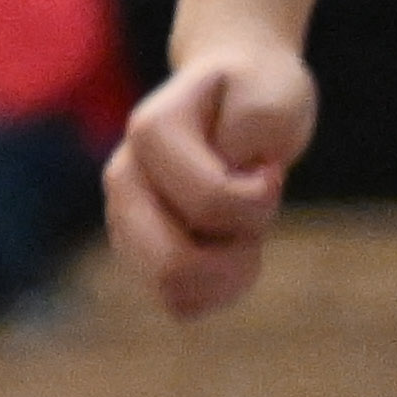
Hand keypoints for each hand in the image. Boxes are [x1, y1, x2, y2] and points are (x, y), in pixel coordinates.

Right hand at [107, 36, 314, 318]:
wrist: (234, 94)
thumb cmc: (257, 94)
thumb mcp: (274, 97)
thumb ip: (256, 126)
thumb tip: (235, 178)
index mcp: (148, 131)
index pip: (210, 204)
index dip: (258, 199)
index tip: (266, 166)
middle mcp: (122, 177)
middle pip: (172, 266)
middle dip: (235, 256)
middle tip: (254, 213)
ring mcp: (123, 216)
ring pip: (172, 292)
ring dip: (227, 274)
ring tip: (241, 229)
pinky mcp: (137, 249)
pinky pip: (178, 303)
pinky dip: (217, 291)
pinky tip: (232, 252)